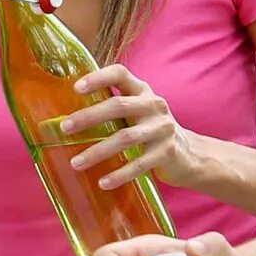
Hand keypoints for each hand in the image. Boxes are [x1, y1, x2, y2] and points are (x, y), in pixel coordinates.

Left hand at [62, 66, 211, 190]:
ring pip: (125, 137)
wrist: (190, 154)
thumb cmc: (151, 130)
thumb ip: (113, 108)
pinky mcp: (167, 152)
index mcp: (143, 91)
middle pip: (118, 105)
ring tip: (76, 163)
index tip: (76, 88)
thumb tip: (69, 117)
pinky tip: (103, 182)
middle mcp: (154, 105)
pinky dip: (119, 174)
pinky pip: (139, 164)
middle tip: (65, 128)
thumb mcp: (138, 111)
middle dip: (89, 116)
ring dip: (98, 151)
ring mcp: (162, 129)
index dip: (98, 77)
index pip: (120, 74)